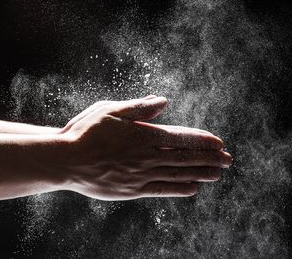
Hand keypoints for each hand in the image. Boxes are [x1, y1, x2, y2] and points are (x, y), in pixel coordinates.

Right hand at [49, 96, 231, 199]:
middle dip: (208, 158)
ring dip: (200, 173)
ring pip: (177, 174)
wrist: (63, 160)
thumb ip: (139, 107)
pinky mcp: (132, 190)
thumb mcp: (110, 110)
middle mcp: (145, 156)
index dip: (202, 141)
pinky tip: (193, 188)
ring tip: (217, 173)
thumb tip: (164, 101)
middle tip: (228, 160)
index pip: (180, 138)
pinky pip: (161, 190)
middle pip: (184, 157)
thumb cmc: (84, 131)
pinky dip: (178, 189)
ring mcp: (139, 175)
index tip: (219, 143)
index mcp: (142, 134)